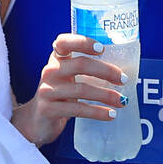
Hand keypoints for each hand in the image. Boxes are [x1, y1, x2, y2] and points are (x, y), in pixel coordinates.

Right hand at [10, 34, 128, 146]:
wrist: (38, 121)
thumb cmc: (61, 94)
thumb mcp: (68, 77)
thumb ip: (86, 68)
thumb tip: (123, 71)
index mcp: (57, 59)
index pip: (64, 42)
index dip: (83, 42)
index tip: (102, 48)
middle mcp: (50, 71)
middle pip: (81, 65)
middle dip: (106, 71)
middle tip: (124, 79)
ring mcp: (47, 90)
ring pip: (82, 89)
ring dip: (106, 95)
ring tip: (122, 101)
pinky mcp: (48, 110)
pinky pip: (77, 109)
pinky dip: (97, 112)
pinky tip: (110, 115)